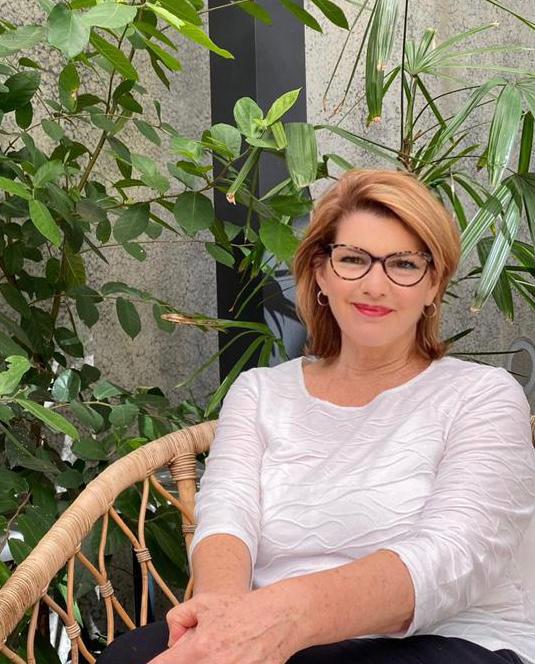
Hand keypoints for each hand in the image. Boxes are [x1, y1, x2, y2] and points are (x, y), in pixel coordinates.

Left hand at [148, 591, 298, 663]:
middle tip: (198, 651)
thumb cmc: (240, 610)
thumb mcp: (202, 603)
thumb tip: (172, 644)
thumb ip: (177, 620)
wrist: (276, 618)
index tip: (162, 662)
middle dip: (186, 660)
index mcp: (199, 650)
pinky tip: (232, 656)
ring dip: (205, 662)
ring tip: (218, 651)